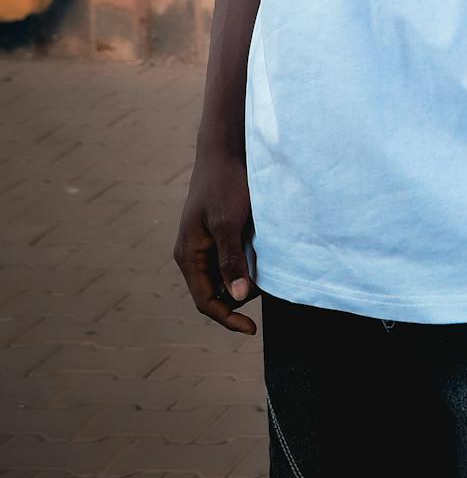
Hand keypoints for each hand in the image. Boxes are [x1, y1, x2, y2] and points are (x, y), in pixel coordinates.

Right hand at [173, 147, 258, 334]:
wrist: (226, 149)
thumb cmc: (225, 183)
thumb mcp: (228, 222)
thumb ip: (231, 259)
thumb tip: (238, 297)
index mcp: (188, 255)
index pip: (206, 302)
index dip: (228, 319)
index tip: (252, 329)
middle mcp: (194, 253)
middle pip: (215, 293)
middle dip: (239, 299)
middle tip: (267, 288)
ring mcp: (205, 244)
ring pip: (225, 276)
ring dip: (245, 279)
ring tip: (267, 268)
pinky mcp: (219, 233)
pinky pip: (231, 259)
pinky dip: (247, 263)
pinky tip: (263, 254)